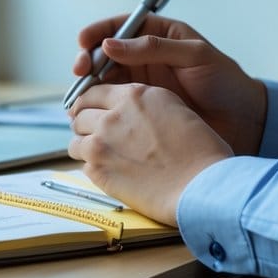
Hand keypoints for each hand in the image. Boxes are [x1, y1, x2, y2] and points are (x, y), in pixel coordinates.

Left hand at [67, 83, 231, 225]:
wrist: (201, 185)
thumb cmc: (199, 149)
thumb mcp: (173, 107)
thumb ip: (143, 103)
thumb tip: (125, 108)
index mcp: (132, 96)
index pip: (93, 92)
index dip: (90, 103)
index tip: (92, 111)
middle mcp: (112, 116)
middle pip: (79, 114)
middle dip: (84, 123)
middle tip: (94, 133)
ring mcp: (101, 144)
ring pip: (75, 140)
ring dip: (85, 145)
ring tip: (101, 155)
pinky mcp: (98, 171)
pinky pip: (83, 165)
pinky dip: (93, 167)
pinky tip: (111, 172)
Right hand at [71, 14, 266, 154]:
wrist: (245, 121)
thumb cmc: (226, 82)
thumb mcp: (196, 56)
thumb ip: (155, 48)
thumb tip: (112, 44)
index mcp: (158, 36)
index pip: (120, 27)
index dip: (98, 32)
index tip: (84, 41)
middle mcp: (144, 58)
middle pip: (104, 54)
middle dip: (88, 60)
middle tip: (81, 71)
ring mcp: (141, 85)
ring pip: (103, 80)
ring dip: (89, 85)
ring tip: (81, 94)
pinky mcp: (141, 110)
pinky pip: (112, 104)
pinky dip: (98, 106)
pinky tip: (91, 112)